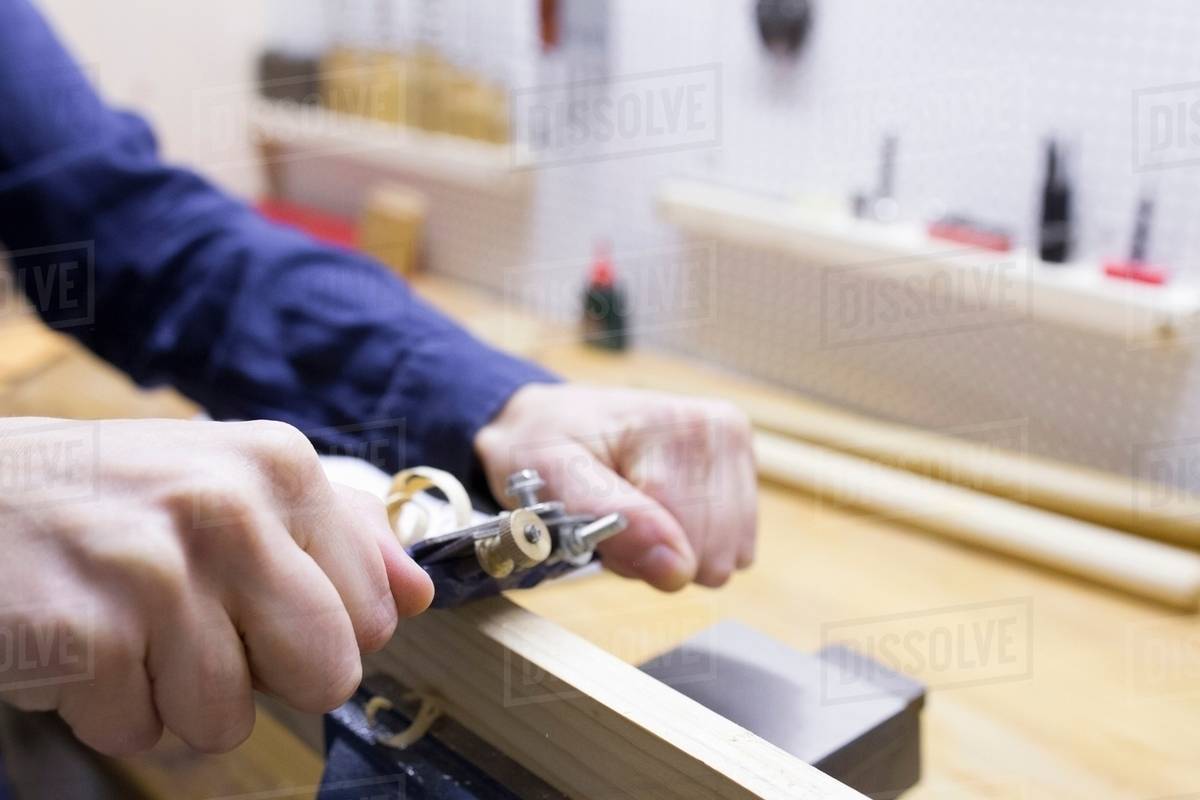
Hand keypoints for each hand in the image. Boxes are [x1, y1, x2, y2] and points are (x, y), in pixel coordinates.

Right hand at [0, 417, 431, 755]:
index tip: (258, 603)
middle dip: (267, 678)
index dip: (321, 631)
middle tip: (199, 630)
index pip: (376, 614)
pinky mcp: (87, 637)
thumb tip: (419, 592)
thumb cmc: (111, 497)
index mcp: (280, 467)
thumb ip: (338, 529)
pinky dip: (110, 710)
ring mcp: (157, 573)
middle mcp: (229, 510)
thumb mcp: (231, 479)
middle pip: (326, 673)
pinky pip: (141, 733)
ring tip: (130, 629)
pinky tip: (85, 645)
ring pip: (228, 719)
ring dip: (175, 697)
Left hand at [475, 384, 756, 589]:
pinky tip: (660, 513)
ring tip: (634, 511)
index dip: (631, 548)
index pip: (682, 542)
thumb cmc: (549, 445)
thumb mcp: (552, 474)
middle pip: (709, 557)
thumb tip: (678, 568)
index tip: (594, 516)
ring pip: (720, 561)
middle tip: (613, 514)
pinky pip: (730, 554)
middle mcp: (722, 433)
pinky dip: (690, 546)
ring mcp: (738, 454)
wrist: (556, 421)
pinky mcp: (743, 478)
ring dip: (671, 553)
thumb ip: (610, 518)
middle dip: (655, 553)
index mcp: (683, 425)